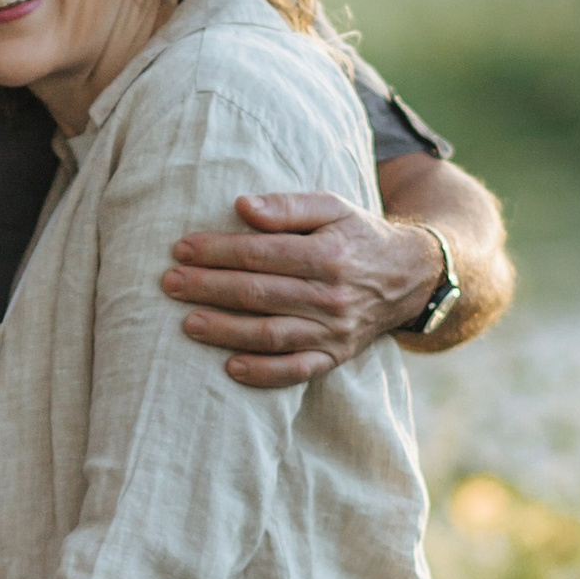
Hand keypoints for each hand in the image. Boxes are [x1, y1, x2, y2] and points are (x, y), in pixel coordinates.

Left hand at [162, 192, 440, 388]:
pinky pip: (297, 370)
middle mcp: (332, 296)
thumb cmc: (356, 235)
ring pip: (272, 334)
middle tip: (170, 283)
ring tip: (187, 323)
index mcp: (329, 254)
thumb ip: (288, 205)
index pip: (262, 253)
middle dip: (210, 288)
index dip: (218, 251)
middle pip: (260, 293)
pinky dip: (264, 373)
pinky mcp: (335, 356)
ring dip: (226, 331)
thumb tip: (242, 206)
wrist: (409, 276)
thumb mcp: (332, 206)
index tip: (181, 249)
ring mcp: (334, 331)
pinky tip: (230, 368)